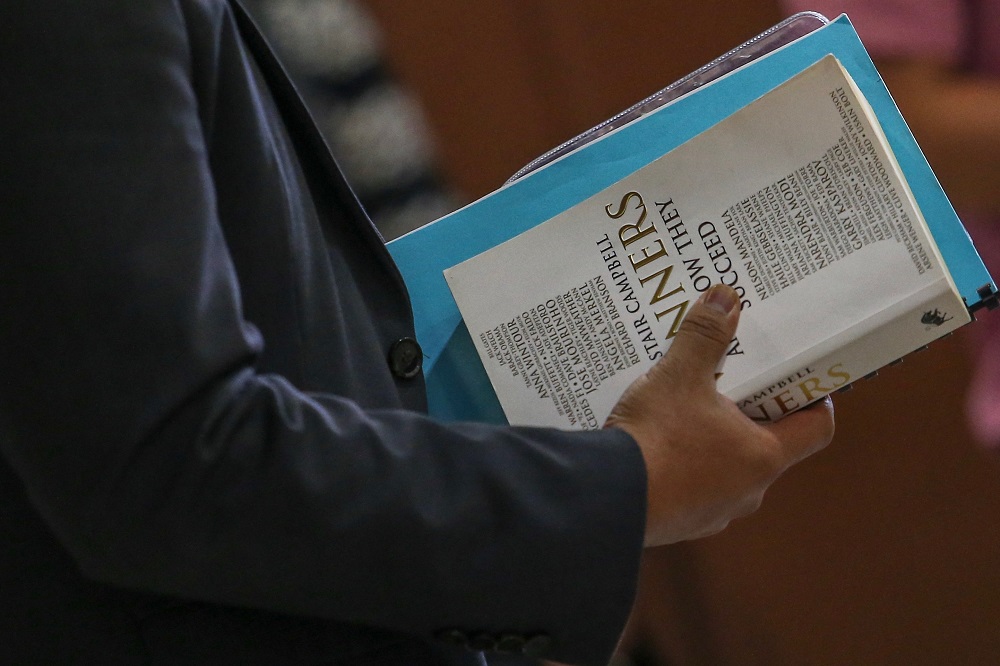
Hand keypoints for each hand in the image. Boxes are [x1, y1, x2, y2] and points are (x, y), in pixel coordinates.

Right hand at [605, 284, 834, 546]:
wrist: (605, 499)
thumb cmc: (657, 439)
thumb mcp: (679, 376)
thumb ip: (704, 335)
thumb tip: (724, 297)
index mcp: (763, 456)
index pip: (816, 429)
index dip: (814, 400)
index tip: (798, 378)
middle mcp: (748, 491)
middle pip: (767, 446)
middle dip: (749, 415)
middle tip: (730, 383)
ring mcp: (714, 513)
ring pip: (728, 470)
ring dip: (713, 443)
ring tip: (685, 411)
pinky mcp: (681, 523)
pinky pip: (694, 489)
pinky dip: (683, 467)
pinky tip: (656, 445)